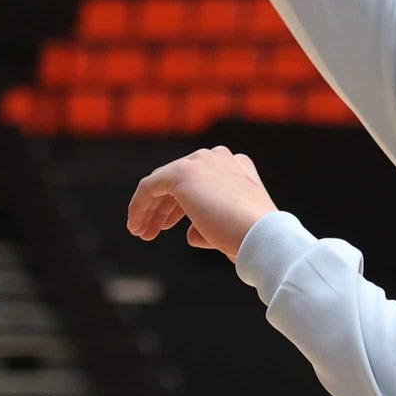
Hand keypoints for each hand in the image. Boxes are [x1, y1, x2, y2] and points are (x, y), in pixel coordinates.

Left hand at [126, 144, 276, 259]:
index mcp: (237, 165)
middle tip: (151, 231)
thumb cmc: (249, 238)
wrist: (260, 235)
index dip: (180, 205)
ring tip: (141, 232)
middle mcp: (220, 158)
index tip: (169, 226)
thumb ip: (209, 224)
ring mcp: (201, 162)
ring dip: (150, 209)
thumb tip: (191, 234)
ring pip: (164, 183)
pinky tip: (135, 224)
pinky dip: (139, 205)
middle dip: (163, 208)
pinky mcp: (181, 173)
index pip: (200, 181)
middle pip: (180, 181)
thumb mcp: (231, 227)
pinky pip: (151, 186)